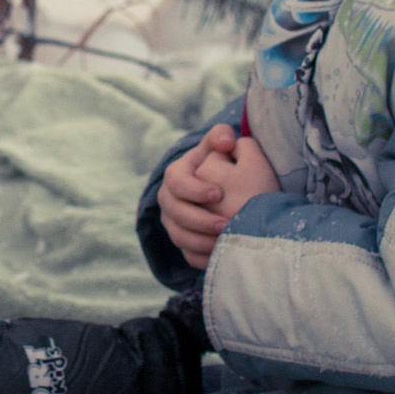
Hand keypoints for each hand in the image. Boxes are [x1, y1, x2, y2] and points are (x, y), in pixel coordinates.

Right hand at [161, 124, 280, 269]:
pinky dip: (204, 257)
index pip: (176, 182)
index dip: (194, 189)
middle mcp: (169, 200)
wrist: (226, 190)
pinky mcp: (183, 243)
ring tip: (226, 240)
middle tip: (225, 224)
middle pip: (175, 214)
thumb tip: (226, 141)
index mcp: (175, 175)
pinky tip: (223, 255)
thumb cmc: (223, 162)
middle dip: (199, 220)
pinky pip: (188, 256)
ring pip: (179, 237)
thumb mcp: (220, 145)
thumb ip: (221, 135)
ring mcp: (173, 223)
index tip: (218, 193)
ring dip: (201, 241)